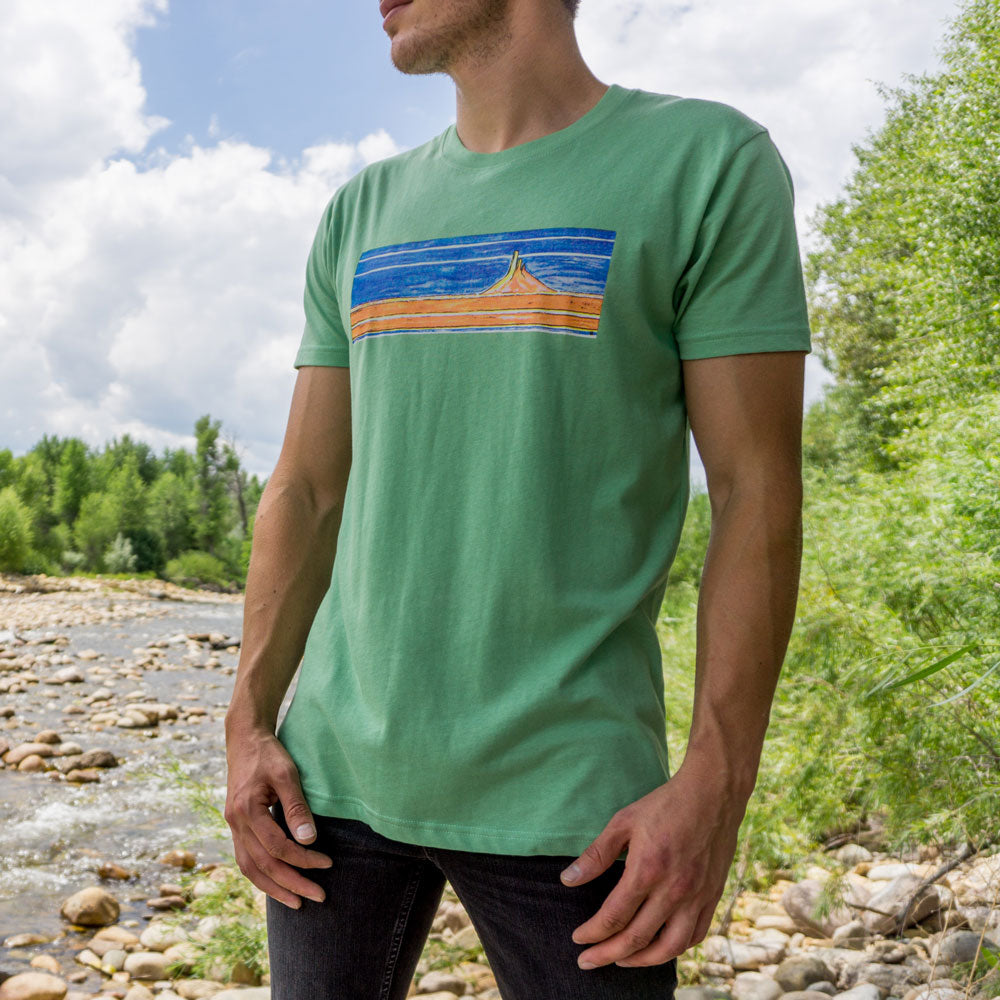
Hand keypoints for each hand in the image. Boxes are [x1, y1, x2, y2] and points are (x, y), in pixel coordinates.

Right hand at [224, 725, 332, 908]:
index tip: (327, 864)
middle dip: (291, 884)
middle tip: (318, 897)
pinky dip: (261, 876)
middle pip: (263, 865)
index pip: (277, 847)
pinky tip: (278, 885)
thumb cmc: (269, 754)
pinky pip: (246, 860)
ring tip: (297, 902)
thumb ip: (296, 807)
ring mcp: (233, 827)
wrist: (245, 740)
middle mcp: (235, 823)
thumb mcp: (287, 774)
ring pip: (250, 868)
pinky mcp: (236, 827)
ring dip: (274, 888)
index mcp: (246, 810)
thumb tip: (308, 840)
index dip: (303, 859)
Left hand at [560, 761, 745, 968]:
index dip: (593, 933)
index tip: (578, 938)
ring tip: (620, 961)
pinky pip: (694, 936)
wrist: (713, 794)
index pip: (614, 916)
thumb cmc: (665, 804)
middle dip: (607, 955)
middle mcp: (673, 891)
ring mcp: (696, 897)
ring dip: (641, 961)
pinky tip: (658, 947)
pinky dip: (674, 949)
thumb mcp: (624, 822)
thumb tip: (567, 880)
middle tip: (586, 962)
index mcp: (647, 870)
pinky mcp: (712, 897)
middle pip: (636, 939)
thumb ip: (596, 854)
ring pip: (669, 948)